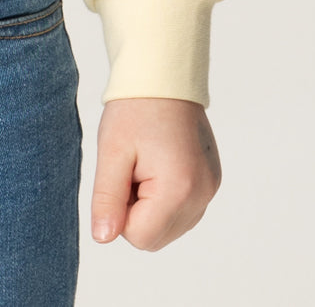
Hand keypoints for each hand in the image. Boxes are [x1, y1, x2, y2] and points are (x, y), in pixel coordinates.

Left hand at [91, 97, 221, 250]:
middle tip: (131, 168)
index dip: (120, 211)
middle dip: (135, 210)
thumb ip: (107, 199)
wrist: (164, 77)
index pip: (138, 237)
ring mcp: (210, 189)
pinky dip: (165, 196)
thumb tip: (103, 237)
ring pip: (169, 227)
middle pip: (155, 237)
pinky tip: (159, 164)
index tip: (121, 175)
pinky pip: (183, 210)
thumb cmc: (134, 109)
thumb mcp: (112, 152)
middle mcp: (202, 196)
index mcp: (178, 190)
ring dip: (150, 205)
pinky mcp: (212, 182)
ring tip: (145, 164)